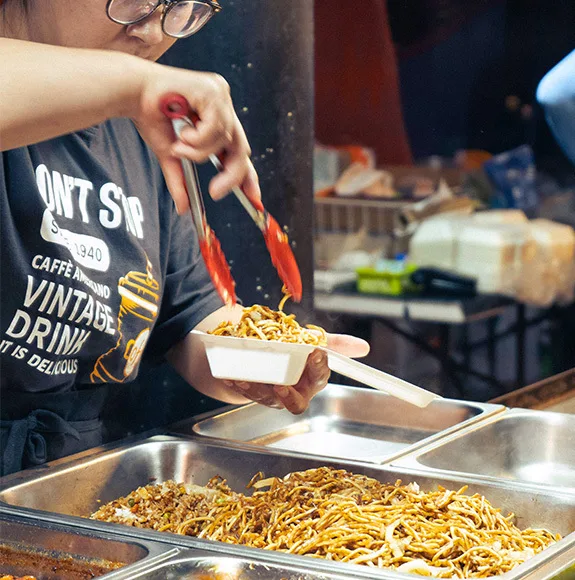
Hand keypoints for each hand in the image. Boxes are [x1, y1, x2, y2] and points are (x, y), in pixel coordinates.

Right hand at [135, 63, 259, 212]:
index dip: (248, 174)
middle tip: (216, 192)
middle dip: (231, 175)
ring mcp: (220, 95)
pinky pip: (215, 128)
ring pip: (224, 141)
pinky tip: (181, 131)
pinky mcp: (213, 90)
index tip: (254, 197)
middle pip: (240, 148)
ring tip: (179, 146)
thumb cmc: (150, 115)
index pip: (238, 149)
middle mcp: (222, 104)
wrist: (132, 92)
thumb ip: (181, 180)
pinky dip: (198, 138)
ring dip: (199, 152)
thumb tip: (183, 208)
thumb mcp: (171, 155)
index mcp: (217, 116)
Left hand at [223, 334, 369, 413]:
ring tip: (246, 376)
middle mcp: (293, 391)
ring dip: (256, 389)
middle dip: (288, 396)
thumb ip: (335, 344)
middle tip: (280, 385)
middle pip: (296, 402)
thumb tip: (364, 346)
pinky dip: (238, 385)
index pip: (320, 377)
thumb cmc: (289, 351)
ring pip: (267, 399)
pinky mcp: (252, 394)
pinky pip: (246, 394)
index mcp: (310, 379)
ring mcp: (272, 395)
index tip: (316, 352)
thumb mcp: (310, 342)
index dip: (319, 367)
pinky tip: (230, 376)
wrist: (259, 358)